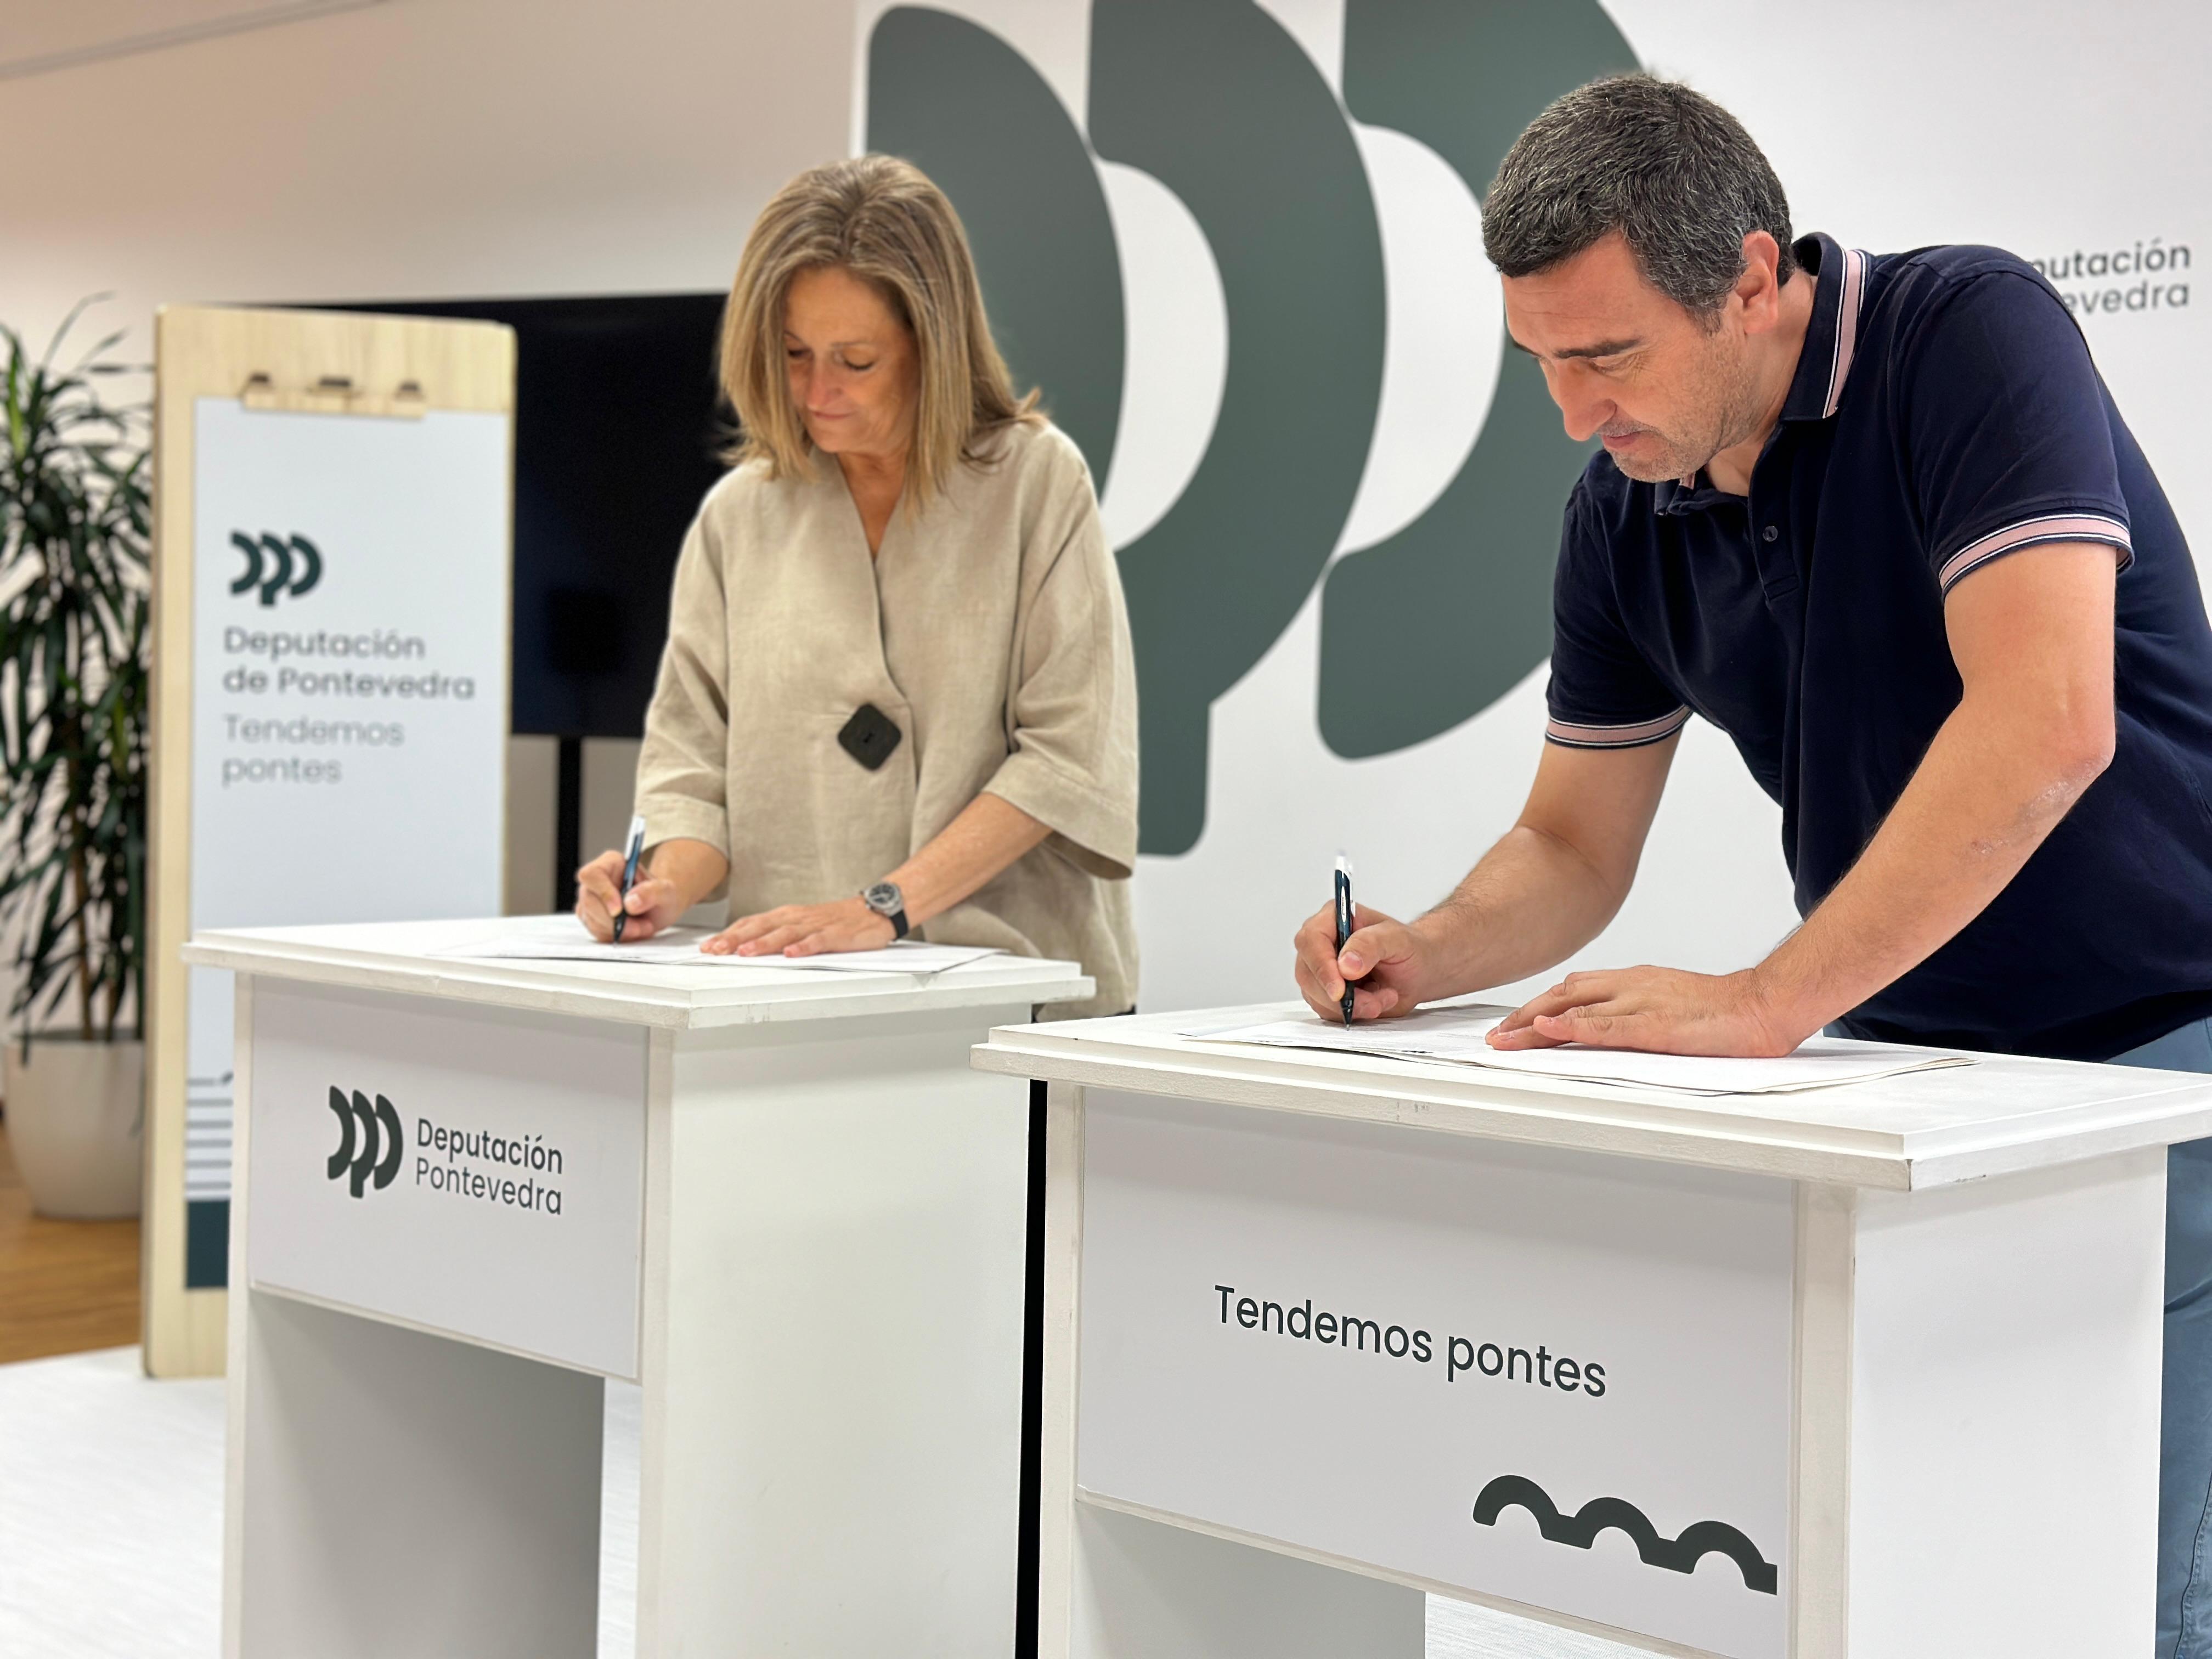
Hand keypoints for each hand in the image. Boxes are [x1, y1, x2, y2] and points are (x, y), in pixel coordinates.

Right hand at [576, 850, 687, 941]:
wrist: (658, 909)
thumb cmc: (660, 894)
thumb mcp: (666, 891)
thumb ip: (651, 892)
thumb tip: (630, 902)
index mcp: (611, 863)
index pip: (592, 874)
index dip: (603, 893)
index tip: (619, 910)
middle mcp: (596, 880)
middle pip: (589, 901)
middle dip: (615, 921)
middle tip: (640, 926)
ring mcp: (591, 900)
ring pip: (591, 920)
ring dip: (618, 930)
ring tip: (641, 927)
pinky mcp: (591, 918)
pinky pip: (595, 932)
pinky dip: (615, 936)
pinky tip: (631, 931)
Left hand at [709, 897, 895, 956]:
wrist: (874, 910)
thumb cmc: (836, 920)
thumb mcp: (801, 924)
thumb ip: (776, 934)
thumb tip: (744, 947)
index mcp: (787, 915)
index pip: (752, 923)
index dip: (729, 935)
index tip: (709, 947)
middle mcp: (798, 918)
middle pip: (763, 927)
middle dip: (737, 939)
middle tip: (717, 951)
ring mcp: (817, 925)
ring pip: (786, 934)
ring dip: (764, 943)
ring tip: (746, 953)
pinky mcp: (837, 934)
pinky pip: (818, 941)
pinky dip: (804, 947)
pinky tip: (792, 954)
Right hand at [1292, 902, 1437, 1022]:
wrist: (1420, 970)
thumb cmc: (1410, 948)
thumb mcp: (1397, 939)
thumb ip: (1370, 945)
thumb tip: (1345, 964)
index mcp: (1333, 919)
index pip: (1311, 941)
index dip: (1321, 967)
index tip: (1340, 990)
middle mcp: (1321, 944)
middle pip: (1308, 974)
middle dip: (1341, 996)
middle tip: (1374, 1001)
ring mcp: (1320, 971)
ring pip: (1317, 997)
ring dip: (1352, 1006)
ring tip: (1383, 996)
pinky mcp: (1325, 994)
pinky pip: (1328, 1012)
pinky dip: (1353, 1013)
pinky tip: (1375, 1001)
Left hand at [1487, 965, 1813, 1056]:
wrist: (1762, 1005)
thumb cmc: (1720, 1011)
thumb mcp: (1667, 1004)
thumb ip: (1635, 1012)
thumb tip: (1606, 1028)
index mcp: (1633, 981)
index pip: (1573, 990)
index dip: (1538, 1006)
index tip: (1513, 1023)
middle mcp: (1630, 986)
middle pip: (1563, 997)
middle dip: (1524, 1018)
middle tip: (1496, 1036)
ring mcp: (1640, 1003)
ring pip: (1574, 1010)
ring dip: (1533, 1026)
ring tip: (1503, 1040)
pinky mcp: (1655, 1025)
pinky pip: (1605, 1026)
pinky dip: (1572, 1028)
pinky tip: (1548, 1031)